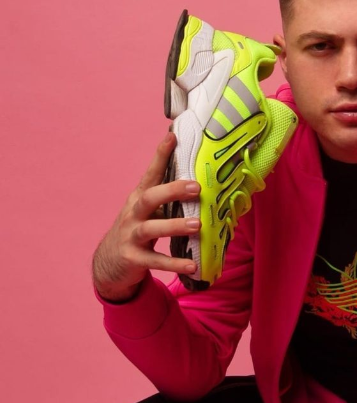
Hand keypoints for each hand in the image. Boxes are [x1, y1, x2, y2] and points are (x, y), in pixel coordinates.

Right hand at [92, 134, 201, 300]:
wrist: (110, 263)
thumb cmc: (137, 232)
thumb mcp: (148, 212)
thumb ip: (167, 199)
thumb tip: (199, 182)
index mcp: (139, 199)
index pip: (150, 174)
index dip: (160, 156)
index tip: (172, 137)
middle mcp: (133, 214)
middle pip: (149, 197)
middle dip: (172, 190)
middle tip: (196, 187)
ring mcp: (131, 236)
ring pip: (152, 228)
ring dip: (175, 226)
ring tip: (198, 225)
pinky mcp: (133, 258)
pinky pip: (155, 261)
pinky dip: (174, 263)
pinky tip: (192, 265)